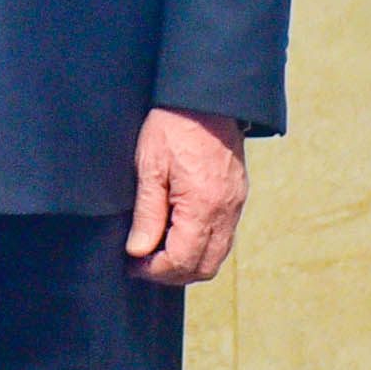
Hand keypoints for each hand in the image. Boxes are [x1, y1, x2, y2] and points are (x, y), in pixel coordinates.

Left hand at [125, 107, 245, 284]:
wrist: (206, 96)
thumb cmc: (173, 125)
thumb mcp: (150, 166)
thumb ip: (148, 213)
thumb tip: (139, 251)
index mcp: (203, 206)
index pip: (182, 260)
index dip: (154, 270)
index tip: (133, 264)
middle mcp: (226, 212)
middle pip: (204, 268)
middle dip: (172, 273)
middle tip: (144, 263)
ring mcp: (236, 205)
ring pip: (217, 256)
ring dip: (188, 261)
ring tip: (158, 249)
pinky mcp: (237, 197)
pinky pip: (224, 237)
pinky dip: (201, 245)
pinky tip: (178, 233)